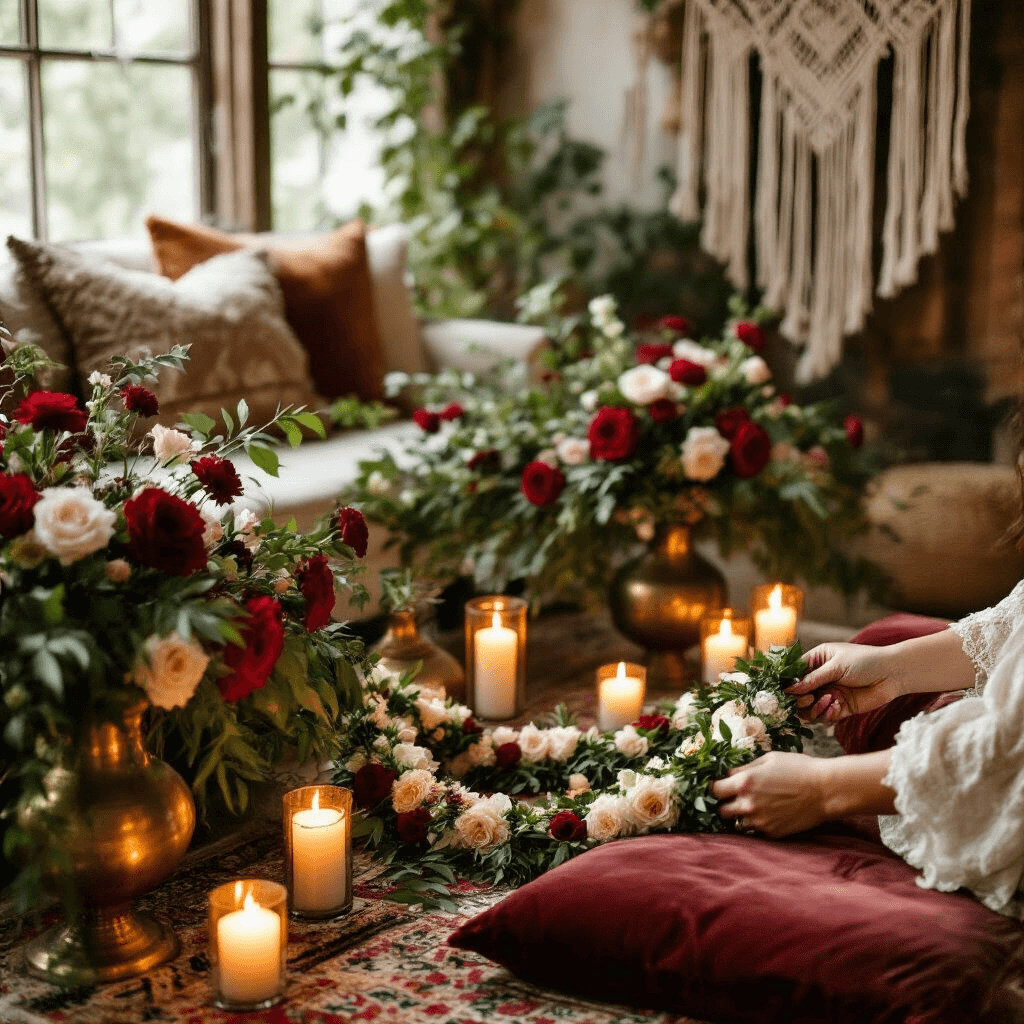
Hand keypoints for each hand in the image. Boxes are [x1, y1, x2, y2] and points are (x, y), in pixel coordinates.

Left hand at [711, 752, 830, 836]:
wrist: (825, 790)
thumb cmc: (798, 768)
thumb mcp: (769, 759)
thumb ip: (745, 768)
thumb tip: (729, 774)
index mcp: (744, 783)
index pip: (715, 790)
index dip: (716, 788)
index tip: (721, 786)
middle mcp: (748, 804)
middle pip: (721, 811)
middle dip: (725, 804)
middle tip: (734, 798)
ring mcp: (760, 822)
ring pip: (737, 824)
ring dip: (740, 816)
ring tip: (752, 807)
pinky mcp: (772, 833)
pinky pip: (755, 831)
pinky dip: (757, 824)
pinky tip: (768, 813)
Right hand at [785, 642, 899, 723]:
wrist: (893, 674)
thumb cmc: (865, 661)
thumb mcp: (836, 666)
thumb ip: (813, 679)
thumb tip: (789, 689)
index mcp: (817, 661)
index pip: (795, 674)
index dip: (790, 683)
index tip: (786, 691)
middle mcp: (821, 679)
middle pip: (800, 694)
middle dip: (801, 699)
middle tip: (809, 699)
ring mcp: (830, 694)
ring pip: (811, 709)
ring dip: (816, 708)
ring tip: (828, 702)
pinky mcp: (841, 708)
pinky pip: (826, 717)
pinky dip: (829, 714)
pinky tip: (838, 706)